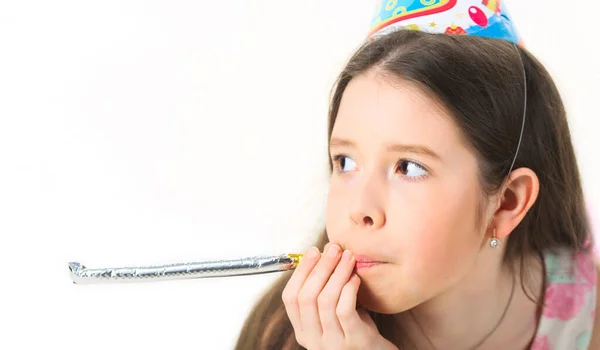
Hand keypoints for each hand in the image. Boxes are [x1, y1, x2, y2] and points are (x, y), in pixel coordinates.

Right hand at [282, 243, 397, 349]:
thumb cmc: (358, 330)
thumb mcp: (335, 312)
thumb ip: (325, 289)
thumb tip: (324, 252)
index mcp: (303, 331)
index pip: (290, 298)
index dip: (301, 271)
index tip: (314, 251)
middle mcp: (313, 340)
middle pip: (307, 297)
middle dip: (320, 267)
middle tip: (334, 249)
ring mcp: (333, 344)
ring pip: (325, 301)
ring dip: (337, 273)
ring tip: (348, 258)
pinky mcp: (354, 342)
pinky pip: (344, 310)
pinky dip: (348, 289)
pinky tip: (356, 278)